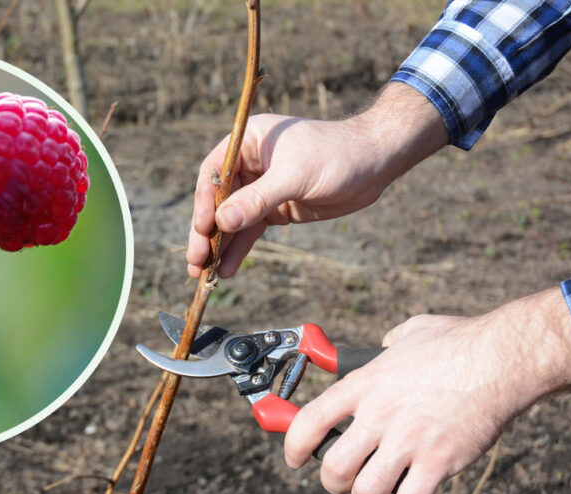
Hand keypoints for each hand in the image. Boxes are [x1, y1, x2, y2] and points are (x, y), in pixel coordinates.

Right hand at [187, 83, 448, 277]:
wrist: (376, 162)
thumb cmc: (338, 154)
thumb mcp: (296, 175)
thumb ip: (258, 199)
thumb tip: (223, 222)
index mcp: (249, 141)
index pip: (214, 173)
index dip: (205, 202)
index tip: (203, 229)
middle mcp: (250, 164)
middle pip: (218, 201)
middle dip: (206, 232)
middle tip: (195, 261)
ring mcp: (261, 188)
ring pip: (232, 220)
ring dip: (219, 247)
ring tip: (204, 274)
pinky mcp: (275, 209)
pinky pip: (250, 231)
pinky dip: (239, 250)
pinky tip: (227, 269)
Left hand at [283, 288, 570, 493]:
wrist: (500, 357)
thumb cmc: (458, 342)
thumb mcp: (408, 333)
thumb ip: (385, 346)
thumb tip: (383, 346)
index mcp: (364, 384)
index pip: (309, 422)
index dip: (293, 446)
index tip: (294, 457)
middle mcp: (379, 414)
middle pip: (333, 468)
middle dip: (333, 481)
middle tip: (343, 478)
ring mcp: (408, 440)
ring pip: (366, 491)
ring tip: (381, 485)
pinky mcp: (439, 461)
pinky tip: (414, 490)